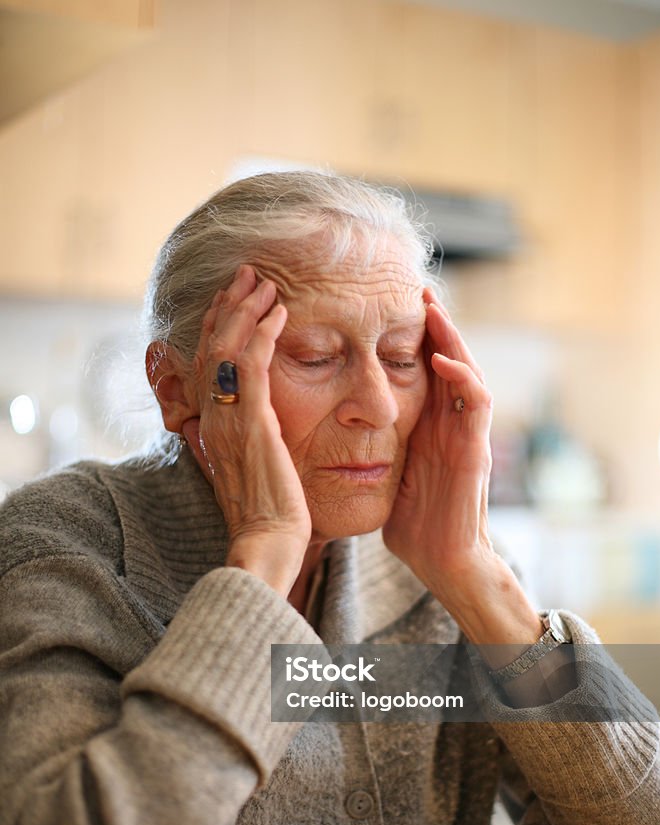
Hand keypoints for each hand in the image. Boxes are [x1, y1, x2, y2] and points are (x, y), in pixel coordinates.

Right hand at [183, 265, 310, 596]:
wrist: (267, 544)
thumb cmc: (268, 517)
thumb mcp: (251, 472)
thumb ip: (244, 445)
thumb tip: (246, 430)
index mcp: (213, 427)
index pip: (210, 365)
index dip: (220, 328)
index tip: (235, 300)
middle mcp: (214, 418)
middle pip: (213, 347)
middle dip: (230, 307)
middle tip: (249, 274)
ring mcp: (230, 420)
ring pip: (228, 349)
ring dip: (247, 310)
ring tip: (265, 283)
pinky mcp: (252, 424)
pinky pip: (252, 365)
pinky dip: (263, 334)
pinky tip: (280, 313)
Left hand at [383, 288, 494, 592]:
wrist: (441, 562)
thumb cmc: (414, 524)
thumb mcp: (386, 472)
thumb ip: (374, 445)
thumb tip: (335, 429)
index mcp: (431, 427)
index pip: (427, 370)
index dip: (415, 338)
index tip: (391, 307)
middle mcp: (452, 425)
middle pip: (450, 360)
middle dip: (436, 325)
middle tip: (418, 289)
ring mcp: (467, 435)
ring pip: (467, 371)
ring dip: (452, 338)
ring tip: (432, 308)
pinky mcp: (475, 451)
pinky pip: (476, 403)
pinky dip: (461, 377)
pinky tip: (440, 358)